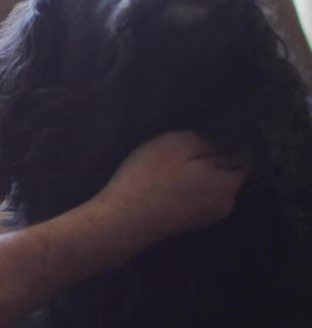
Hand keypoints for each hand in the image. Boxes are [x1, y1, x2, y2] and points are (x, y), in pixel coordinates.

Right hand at [91, 131, 245, 250]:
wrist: (122, 220)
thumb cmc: (149, 179)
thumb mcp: (174, 144)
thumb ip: (204, 140)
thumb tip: (216, 145)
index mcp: (228, 184)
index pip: (240, 156)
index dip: (222, 143)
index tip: (201, 138)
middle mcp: (226, 204)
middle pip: (224, 172)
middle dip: (207, 160)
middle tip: (178, 153)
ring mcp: (208, 218)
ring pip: (209, 186)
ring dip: (195, 176)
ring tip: (168, 170)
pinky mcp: (189, 224)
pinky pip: (195, 199)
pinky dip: (185, 190)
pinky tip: (163, 186)